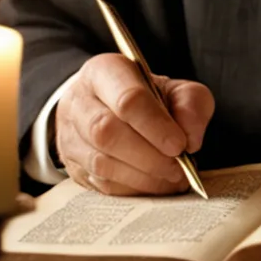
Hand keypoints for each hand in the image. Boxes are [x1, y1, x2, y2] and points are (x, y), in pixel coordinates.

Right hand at [55, 53, 214, 195]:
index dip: (155, 125)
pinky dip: (133, 189)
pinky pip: (100, 184)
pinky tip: (155, 184)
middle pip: (106, 132)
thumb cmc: (147, 96)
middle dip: (149, 156)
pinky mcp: (72, 165)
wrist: (111, 106)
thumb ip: (191, 105)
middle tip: (178, 167)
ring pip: (101, 162)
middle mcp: (79, 101)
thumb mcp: (175, 89)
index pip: (127, 99)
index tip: (180, 145)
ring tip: (172, 178)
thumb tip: (191, 139)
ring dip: (142, 176)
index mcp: (105, 71)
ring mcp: (70, 135)